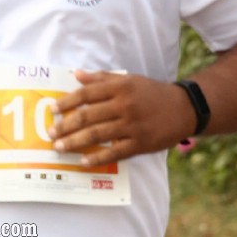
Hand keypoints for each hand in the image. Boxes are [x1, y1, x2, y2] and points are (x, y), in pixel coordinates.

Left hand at [52, 72, 195, 165]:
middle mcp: (124, 105)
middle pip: (87, 116)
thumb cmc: (153, 93)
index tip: (53, 110)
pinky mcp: (140, 143)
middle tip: (51, 134)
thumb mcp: (129, 79)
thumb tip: (77, 75)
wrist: (184, 108)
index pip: (86, 94)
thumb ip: (102, 78)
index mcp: (120, 87)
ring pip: (97, 134)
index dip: (67, 102)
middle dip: (66, 126)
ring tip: (60, 147)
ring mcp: (132, 126)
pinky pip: (114, 152)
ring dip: (75, 142)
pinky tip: (83, 161)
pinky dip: (98, 157)